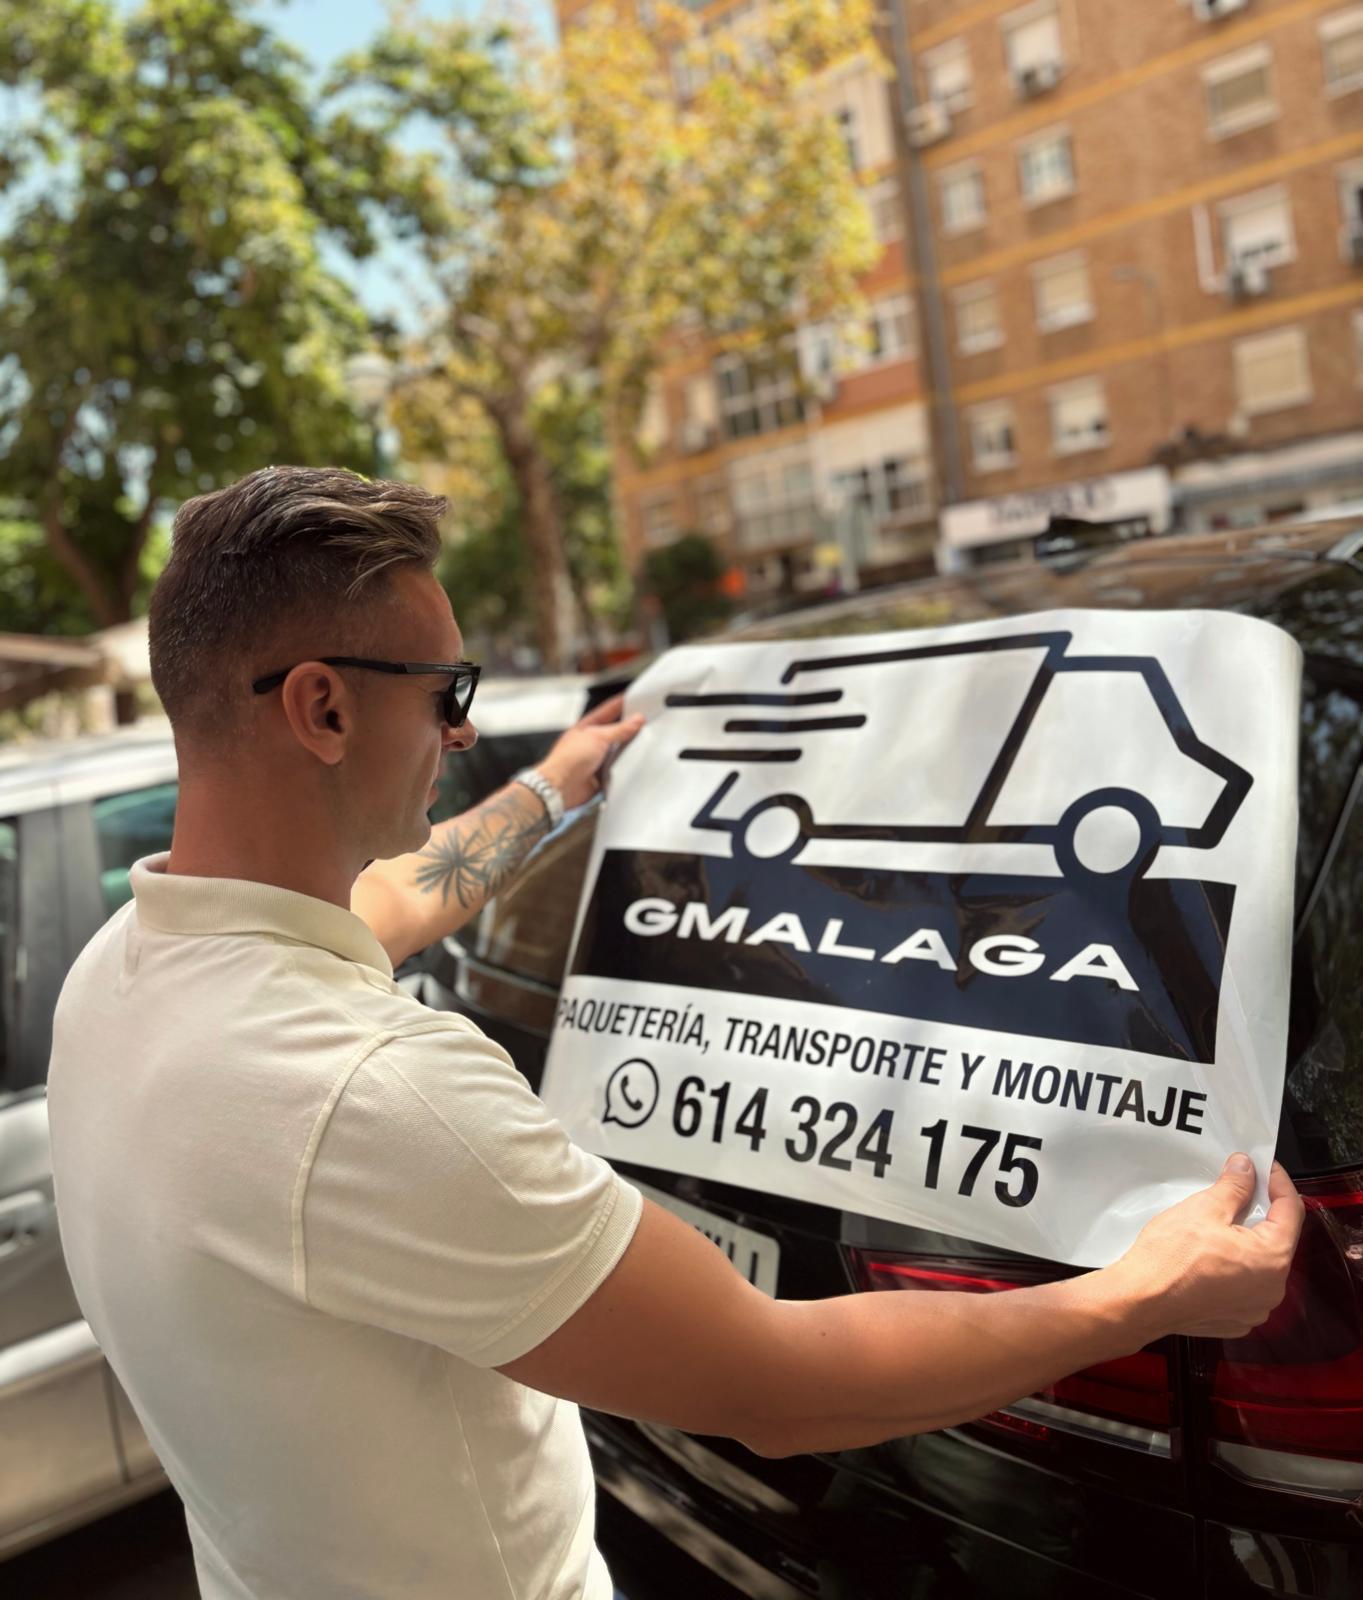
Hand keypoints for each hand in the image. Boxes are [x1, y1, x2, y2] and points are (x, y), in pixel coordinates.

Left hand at [536, 693, 644, 809]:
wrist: (561, 787)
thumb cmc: (568, 760)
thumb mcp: (597, 737)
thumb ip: (619, 729)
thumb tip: (635, 720)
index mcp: (586, 728)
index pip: (606, 711)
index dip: (620, 704)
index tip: (634, 698)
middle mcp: (590, 742)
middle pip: (614, 732)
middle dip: (628, 728)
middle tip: (646, 722)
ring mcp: (595, 759)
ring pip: (617, 751)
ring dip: (628, 749)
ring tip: (644, 742)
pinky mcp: (600, 775)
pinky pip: (617, 768)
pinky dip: (625, 767)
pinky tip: (634, 764)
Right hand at [1112, 1155, 1303, 1339]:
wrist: (1141, 1302)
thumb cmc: (1171, 1257)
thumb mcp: (1204, 1209)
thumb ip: (1234, 1186)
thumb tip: (1247, 1169)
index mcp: (1272, 1259)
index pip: (1291, 1211)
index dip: (1279, 1183)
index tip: (1264, 1167)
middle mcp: (1272, 1289)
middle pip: (1276, 1239)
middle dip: (1260, 1212)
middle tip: (1239, 1189)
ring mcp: (1255, 1309)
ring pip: (1259, 1264)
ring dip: (1246, 1241)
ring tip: (1220, 1224)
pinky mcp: (1236, 1320)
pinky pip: (1245, 1286)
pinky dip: (1234, 1267)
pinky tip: (1211, 1256)